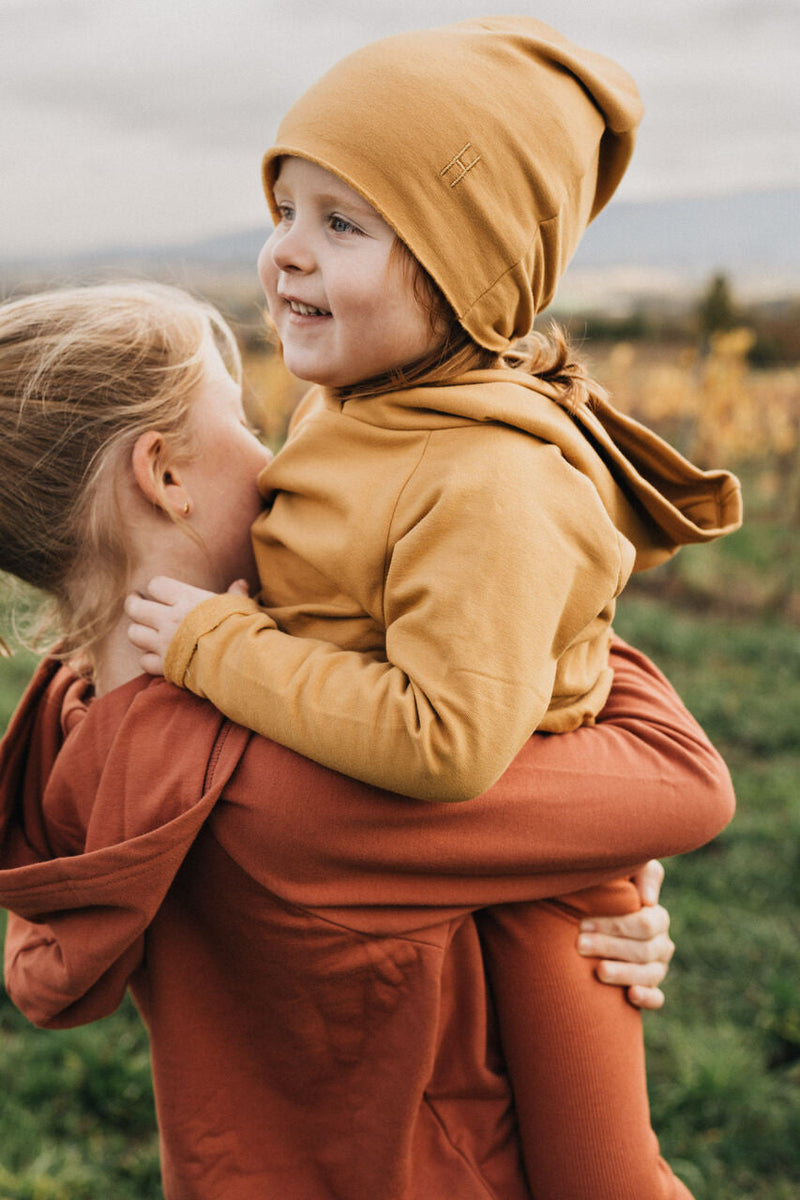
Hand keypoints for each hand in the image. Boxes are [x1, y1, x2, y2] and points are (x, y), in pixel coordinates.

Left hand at [126, 576, 246, 674]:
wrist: (237, 660)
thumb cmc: (240, 629)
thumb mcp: (241, 606)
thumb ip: (236, 595)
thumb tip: (241, 584)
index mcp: (185, 599)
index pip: (156, 585)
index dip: (157, 587)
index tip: (159, 591)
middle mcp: (169, 619)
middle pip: (135, 608)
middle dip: (133, 604)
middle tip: (136, 602)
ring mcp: (164, 643)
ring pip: (134, 634)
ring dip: (137, 631)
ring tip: (143, 629)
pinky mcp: (165, 666)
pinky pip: (144, 661)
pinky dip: (148, 659)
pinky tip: (156, 656)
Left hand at [577, 860, 674, 1010]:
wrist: (591, 922)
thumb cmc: (606, 893)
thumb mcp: (624, 874)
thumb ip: (642, 873)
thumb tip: (648, 900)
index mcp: (657, 918)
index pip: (645, 925)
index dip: (615, 925)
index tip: (583, 923)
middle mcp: (661, 945)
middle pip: (644, 950)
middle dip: (610, 947)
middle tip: (580, 944)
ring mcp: (657, 969)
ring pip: (650, 975)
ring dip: (624, 973)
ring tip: (598, 971)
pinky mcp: (650, 990)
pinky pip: (656, 998)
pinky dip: (647, 998)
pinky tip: (631, 995)